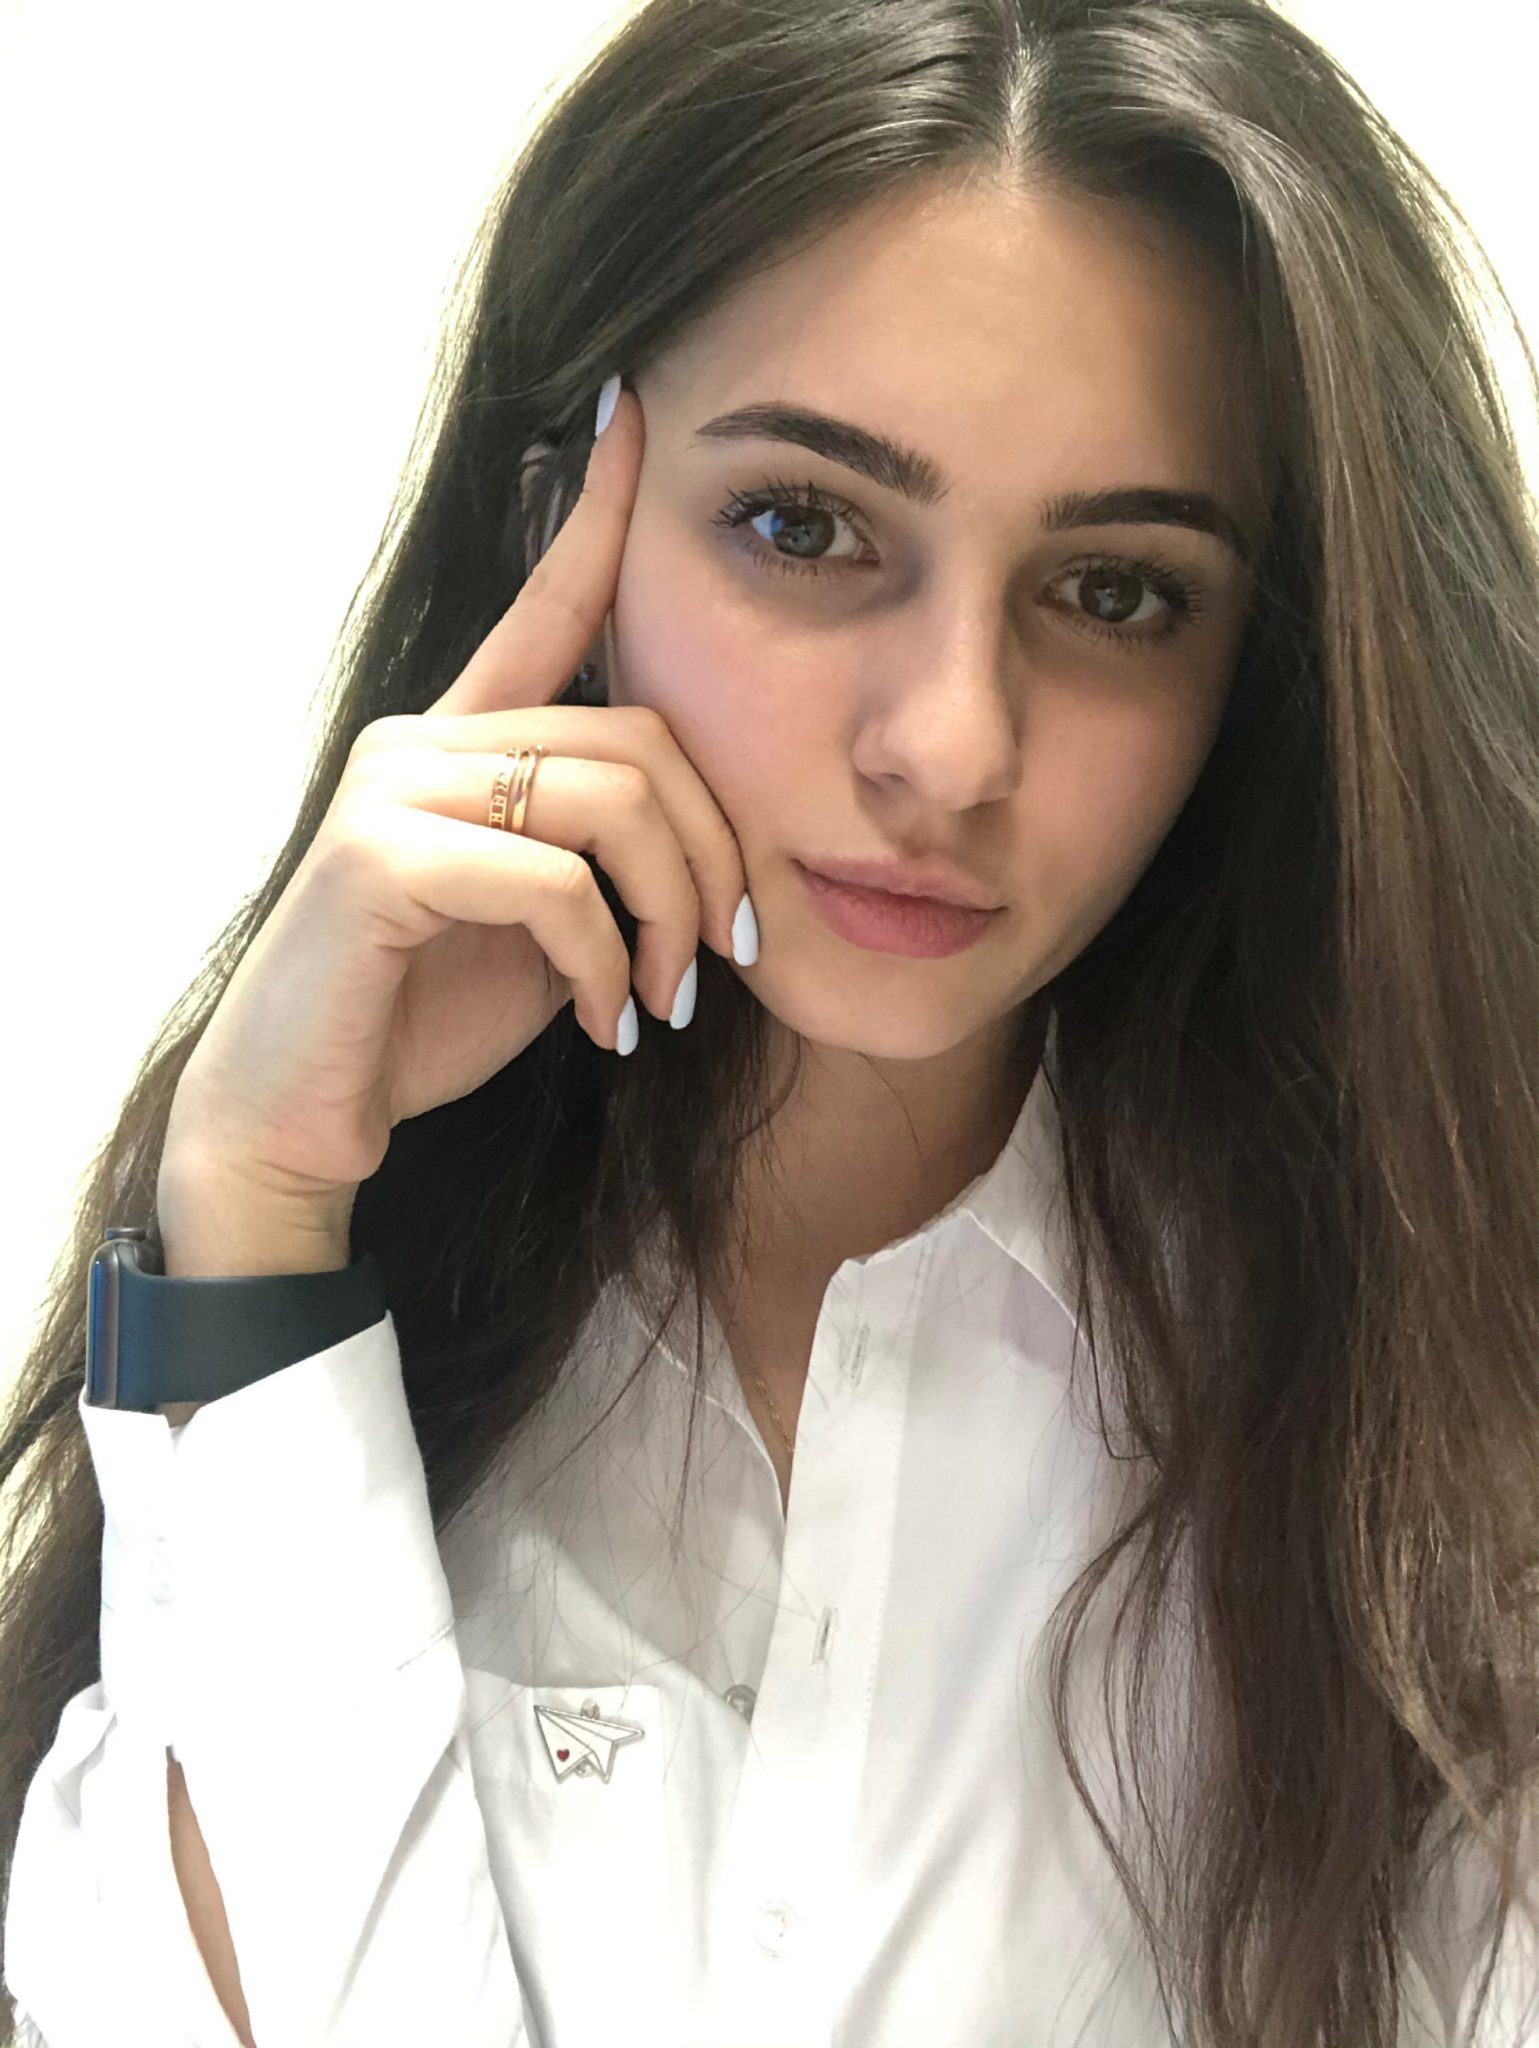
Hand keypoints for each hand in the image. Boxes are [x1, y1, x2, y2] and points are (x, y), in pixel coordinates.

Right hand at [159, 382, 749, 1218]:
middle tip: (726, 953)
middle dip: (715, 854)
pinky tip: (607, 1026)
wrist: (306, 1115)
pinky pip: (552, 879)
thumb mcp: (543, 929)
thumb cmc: (424, 1017)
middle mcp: (424, 738)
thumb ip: (601, 859)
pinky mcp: (378, 855)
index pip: (549, 606)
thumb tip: (710, 862)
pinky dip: (606, 962)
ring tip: (665, 999)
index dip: (600, 513)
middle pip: (643, 737)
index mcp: (465, 741)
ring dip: (670, 914)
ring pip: (613, 798)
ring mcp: (394, 787)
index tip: (638, 414)